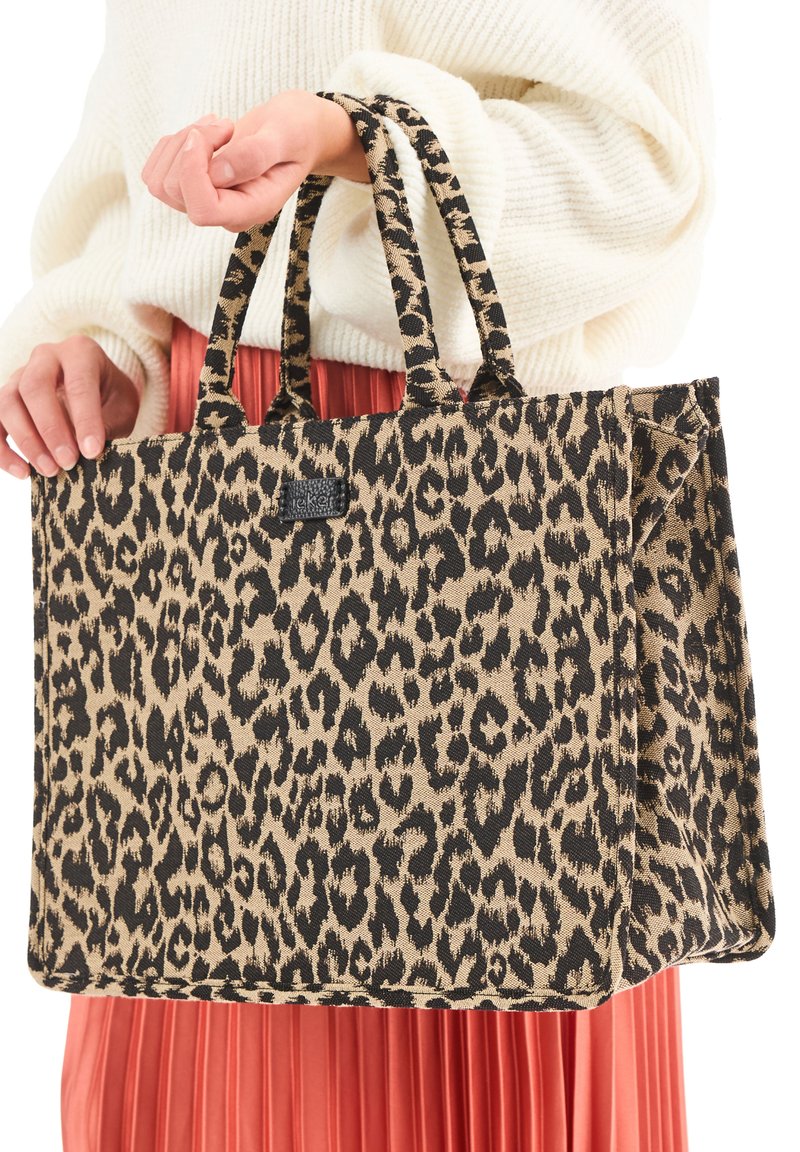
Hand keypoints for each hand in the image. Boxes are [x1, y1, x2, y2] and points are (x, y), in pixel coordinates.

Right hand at [0, 335, 139, 479]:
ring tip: (50, 471)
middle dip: (50, 429)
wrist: (99, 389)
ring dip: (27, 441)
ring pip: (8, 403)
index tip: (92, 452)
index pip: (78, 383)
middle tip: (68, 462)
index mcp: (80, 352)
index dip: (84, 419)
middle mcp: (45, 357)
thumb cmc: (112, 397)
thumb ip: (107, 424)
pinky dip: (3, 449)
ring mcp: (20, 375)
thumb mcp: (123, 408)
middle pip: (34, 387)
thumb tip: (87, 450)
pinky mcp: (6, 398)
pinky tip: (22, 473)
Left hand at [140, 91, 370, 231]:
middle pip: (176, 191)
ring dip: (180, 143)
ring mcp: (208, 203)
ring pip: (161, 181)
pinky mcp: (192, 189)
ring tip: (215, 127)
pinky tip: (201, 135)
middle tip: (223, 124)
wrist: (295, 131)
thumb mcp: (285, 135)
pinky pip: (156, 173)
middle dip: (189, 145)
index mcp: (253, 208)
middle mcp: (227, 213)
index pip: (203, 210)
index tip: (206, 133)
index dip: (192, 171)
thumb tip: (218, 173)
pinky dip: (171, 145)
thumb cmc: (296, 131)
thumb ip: (256, 154)